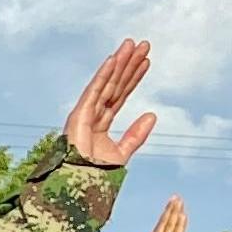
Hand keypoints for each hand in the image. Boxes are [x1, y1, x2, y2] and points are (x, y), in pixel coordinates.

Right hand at [61, 39, 157, 168]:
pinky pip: (94, 90)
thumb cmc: (94, 176)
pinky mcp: (78, 114)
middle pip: (116, 84)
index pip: (121, 95)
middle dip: (129, 64)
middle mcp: (92, 115)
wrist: (80, 187)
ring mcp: (84, 113)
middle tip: (144, 45)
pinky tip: (114, 59)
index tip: (147, 62)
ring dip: (120, 63)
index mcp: (101, 123)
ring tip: (133, 44)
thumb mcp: (122, 153)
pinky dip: (104, 74)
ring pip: (107, 83)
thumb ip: (136, 135)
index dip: (134, 78)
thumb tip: (152, 114)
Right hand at [132, 197, 187, 231]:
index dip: (163, 219)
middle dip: (169, 210)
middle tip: (174, 198)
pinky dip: (180, 223)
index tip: (168, 209)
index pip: (158, 230)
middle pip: (163, 224)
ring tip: (179, 201)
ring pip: (169, 225)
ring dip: (175, 212)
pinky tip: (183, 214)